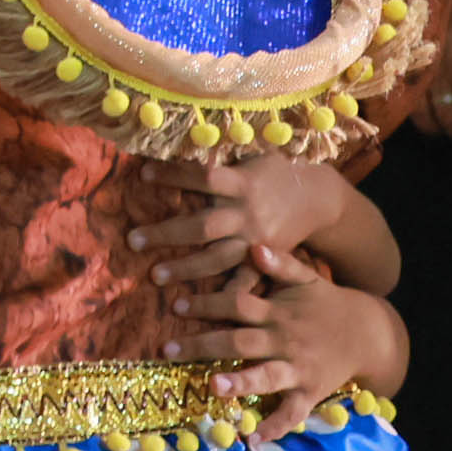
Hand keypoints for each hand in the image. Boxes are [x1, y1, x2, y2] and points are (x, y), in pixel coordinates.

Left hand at [127, 154, 344, 293]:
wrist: (319, 198)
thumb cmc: (275, 171)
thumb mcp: (252, 155)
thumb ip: (221, 155)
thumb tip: (177, 139)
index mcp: (243, 183)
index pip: (204, 177)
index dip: (174, 174)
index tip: (143, 173)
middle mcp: (248, 213)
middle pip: (203, 226)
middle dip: (167, 234)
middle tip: (132, 241)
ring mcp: (257, 240)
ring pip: (218, 259)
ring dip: (186, 269)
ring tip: (155, 276)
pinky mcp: (266, 259)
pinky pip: (245, 281)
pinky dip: (226, 294)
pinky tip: (204, 312)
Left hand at [170, 247, 402, 441]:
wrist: (368, 333)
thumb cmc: (326, 303)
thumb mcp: (306, 278)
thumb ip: (280, 263)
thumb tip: (254, 246)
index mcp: (278, 312)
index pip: (238, 305)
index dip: (208, 304)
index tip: (176, 306)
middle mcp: (285, 340)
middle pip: (241, 342)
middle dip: (204, 345)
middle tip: (168, 349)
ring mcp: (298, 368)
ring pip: (266, 377)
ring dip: (240, 382)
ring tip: (213, 387)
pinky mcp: (310, 392)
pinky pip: (292, 413)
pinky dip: (275, 427)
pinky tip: (252, 440)